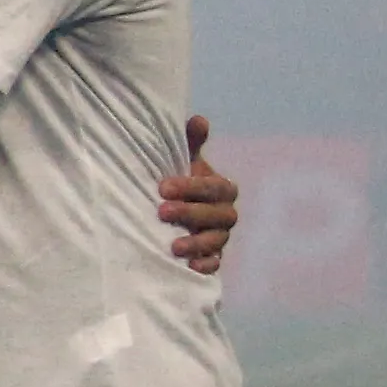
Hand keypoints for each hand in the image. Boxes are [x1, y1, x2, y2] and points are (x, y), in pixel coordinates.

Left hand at [161, 112, 234, 276]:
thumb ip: (189, 144)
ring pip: (218, 240)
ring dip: (197, 243)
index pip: (214, 187)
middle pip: (218, 214)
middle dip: (191, 213)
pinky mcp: (211, 257)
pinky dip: (206, 265)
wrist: (167, 217)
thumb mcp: (179, 163)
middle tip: (162, 211)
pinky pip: (215, 264)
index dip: (192, 187)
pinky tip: (191, 267)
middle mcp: (224, 212)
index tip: (162, 187)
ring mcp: (219, 236)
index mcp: (219, 188)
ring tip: (173, 246)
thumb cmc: (174, 184)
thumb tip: (198, 119)